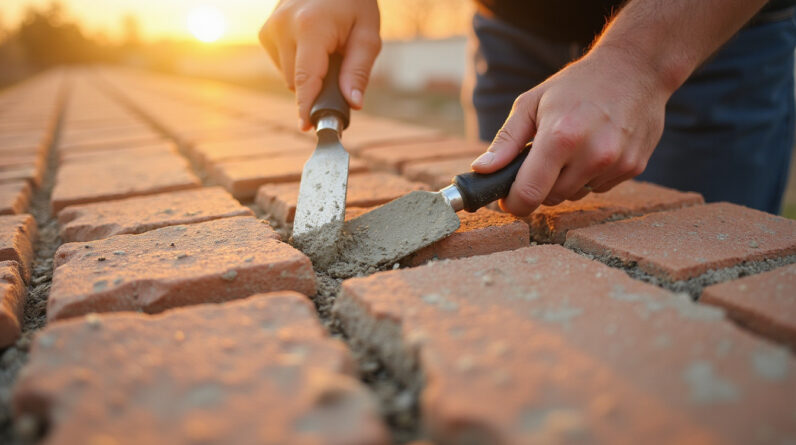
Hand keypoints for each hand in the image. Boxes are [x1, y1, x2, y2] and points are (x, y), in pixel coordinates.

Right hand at [260, 0, 380, 129]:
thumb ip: (358, 70)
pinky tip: (311, 42)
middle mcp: (283, 27)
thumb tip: (353, 104)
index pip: (305, 79)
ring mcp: (270, 28)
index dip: (307, 107)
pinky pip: (282, 64)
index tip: (307, 127)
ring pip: (289, 76)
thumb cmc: (353, 2)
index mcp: (310, 28)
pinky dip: (298, 62)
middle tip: (339, 64)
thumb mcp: (367, 33)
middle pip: (298, 82)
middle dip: (319, 84)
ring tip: (326, 46)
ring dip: (308, 72)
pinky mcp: (265, 32)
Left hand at [470, 45, 673, 215]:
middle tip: (543, 158)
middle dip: (540, 185)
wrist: (636, 68)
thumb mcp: (532, 103)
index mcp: (560, 137)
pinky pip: (600, 187)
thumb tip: (482, 170)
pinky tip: (597, 146)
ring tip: (574, 146)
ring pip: (576, 194)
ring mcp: (616, 163)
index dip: (514, 203)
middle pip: (552, 198)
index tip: (508, 199)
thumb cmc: (577, 84)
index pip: (530, 193)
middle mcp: (592, 154)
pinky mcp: (634, 167)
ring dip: (567, 181)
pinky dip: (591, 175)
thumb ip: (506, 141)